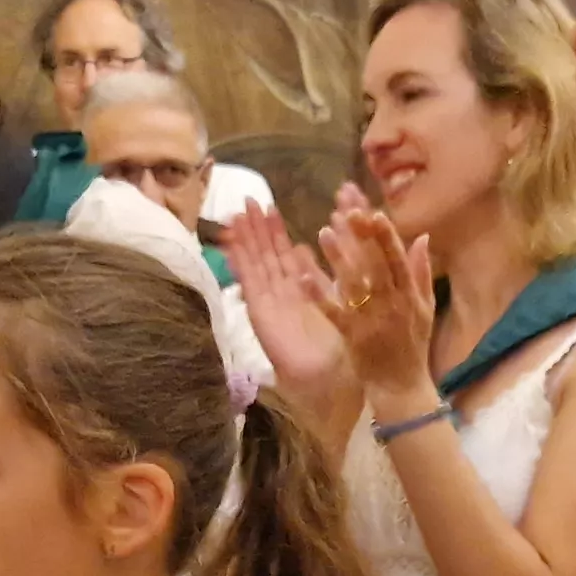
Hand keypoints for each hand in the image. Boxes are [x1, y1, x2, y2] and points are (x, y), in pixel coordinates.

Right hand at [228, 201, 354, 405]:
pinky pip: (249, 282)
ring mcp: (269, 302)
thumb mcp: (344, 293)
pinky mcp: (260, 312)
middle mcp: (283, 293)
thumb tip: (331, 233)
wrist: (330, 376)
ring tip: (235, 214)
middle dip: (256, 228)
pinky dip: (239, 263)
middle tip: (246, 200)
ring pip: (256, 263)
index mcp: (302, 288)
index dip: (277, 230)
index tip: (269, 206)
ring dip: (245, 240)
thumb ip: (339, 264)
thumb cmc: (341, 342)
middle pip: (266, 254)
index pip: (287, 252)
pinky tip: (230, 244)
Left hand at [311, 196, 438, 407]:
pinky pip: (332, 313)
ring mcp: (370, 321)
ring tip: (323, 232)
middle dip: (361, 238)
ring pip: (352, 284)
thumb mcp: (426, 308)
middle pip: (374, 266)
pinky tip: (302, 277)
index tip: (374, 212)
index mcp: (410, 296)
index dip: (386, 236)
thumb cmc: (413, 346)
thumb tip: (421, 237)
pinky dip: (318, 295)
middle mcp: (391, 305)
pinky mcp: (351, 337)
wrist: (402, 387)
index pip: (397, 259)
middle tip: (346, 211)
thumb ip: (422, 273)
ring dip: (337, 258)